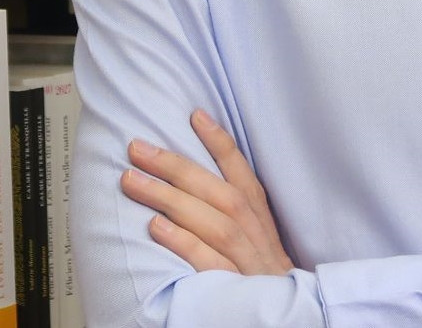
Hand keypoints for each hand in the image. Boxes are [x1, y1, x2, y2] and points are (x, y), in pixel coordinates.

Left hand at [120, 109, 294, 275]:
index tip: (195, 114)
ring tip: (132, 181)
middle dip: (176, 166)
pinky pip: (207, 262)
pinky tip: (156, 228)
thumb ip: (234, 210)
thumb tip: (196, 178)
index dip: (219, 143)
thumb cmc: (264, 277)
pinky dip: (183, 242)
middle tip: (138, 148)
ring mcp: (245, 261)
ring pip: (209, 221)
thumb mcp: (259, 238)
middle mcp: (255, 234)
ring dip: (168, 197)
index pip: (241, 173)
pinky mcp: (233, 288)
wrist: (290, 319)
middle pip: (216, 192)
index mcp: (261, 219)